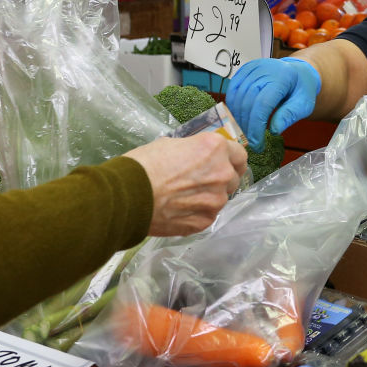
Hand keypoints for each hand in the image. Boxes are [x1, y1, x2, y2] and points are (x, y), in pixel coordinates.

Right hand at [124, 133, 248, 235]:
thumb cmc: (143, 165)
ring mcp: (216, 200)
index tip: (224, 163)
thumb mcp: (171, 145)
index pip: (239, 154)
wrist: (126, 196)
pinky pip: (207, 215)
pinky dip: (197, 213)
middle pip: (232, 177)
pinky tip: (178, 210)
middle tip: (198, 182)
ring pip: (220, 198)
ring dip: (208, 197)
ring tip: (183, 198)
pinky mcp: (205, 221)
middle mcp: (222, 173)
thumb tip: (199, 158)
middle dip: (219, 179)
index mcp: (215, 149)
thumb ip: (194, 151)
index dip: (231, 159)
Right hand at [225, 57, 320, 150]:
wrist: (298, 72)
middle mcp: (264, 69)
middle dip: (247, 126)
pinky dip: (234, 108)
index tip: (257, 144)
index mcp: (282, 76)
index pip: (262, 104)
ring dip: (238, 119)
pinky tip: (241, 120)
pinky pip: (232, 91)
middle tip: (252, 143)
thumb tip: (274, 130)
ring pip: (236, 97)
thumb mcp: (304, 104)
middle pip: (247, 102)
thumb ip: (289, 115)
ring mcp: (252, 68)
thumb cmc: (302, 90)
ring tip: (247, 133)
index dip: (256, 126)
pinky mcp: (244, 70)